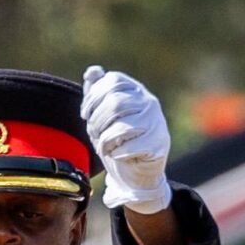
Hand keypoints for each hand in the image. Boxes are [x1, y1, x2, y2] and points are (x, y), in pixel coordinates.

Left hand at [82, 65, 171, 215]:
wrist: (135, 172)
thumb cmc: (117, 140)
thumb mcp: (102, 115)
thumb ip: (97, 92)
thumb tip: (92, 72)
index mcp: (135, 90)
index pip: (112, 81)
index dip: (93, 97)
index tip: (85, 115)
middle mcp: (149, 102)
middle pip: (116, 103)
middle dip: (97, 121)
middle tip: (93, 134)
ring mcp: (156, 123)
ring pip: (122, 125)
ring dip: (105, 139)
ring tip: (102, 147)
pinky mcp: (158, 144)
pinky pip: (131, 146)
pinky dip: (116, 152)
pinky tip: (115, 155)